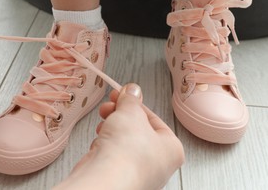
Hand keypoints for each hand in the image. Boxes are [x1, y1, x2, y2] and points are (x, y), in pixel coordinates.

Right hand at [55, 83, 184, 189]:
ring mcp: (138, 174)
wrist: (105, 180)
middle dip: (120, 114)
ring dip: (111, 128)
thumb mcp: (131, 112)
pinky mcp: (119, 178)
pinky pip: (113, 156)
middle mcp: (158, 165)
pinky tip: (100, 141)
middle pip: (138, 130)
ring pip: (124, 143)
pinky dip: (105, 146)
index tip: (124, 94)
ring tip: (104, 120)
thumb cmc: (127, 152)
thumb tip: (132, 90)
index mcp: (172, 149)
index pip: (154, 119)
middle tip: (111, 104)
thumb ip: (131, 99)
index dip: (136, 104)